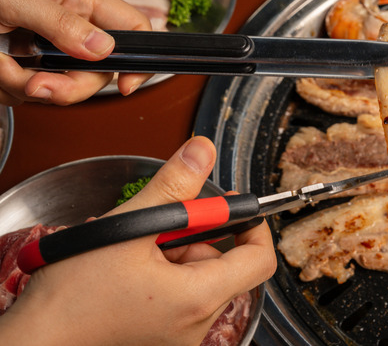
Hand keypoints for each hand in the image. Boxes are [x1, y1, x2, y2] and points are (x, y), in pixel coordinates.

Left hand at [0, 0, 154, 105]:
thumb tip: (105, 49)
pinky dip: (7, 88)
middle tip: (38, 85)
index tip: (125, 85)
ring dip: (26, 86)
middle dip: (67, 86)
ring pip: (60, 89)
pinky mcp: (23, 68)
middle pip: (97, 73)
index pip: (133, 28)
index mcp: (79, 0)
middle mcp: (69, 27)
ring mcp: (47, 50)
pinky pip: (28, 94)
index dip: (138, 58)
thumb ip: (61, 22)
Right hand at [0, 136, 276, 345]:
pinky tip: (131, 271)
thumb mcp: (127, 228)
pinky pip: (181, 298)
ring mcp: (180, 336)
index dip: (253, 225)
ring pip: (199, 279)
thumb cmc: (72, 297)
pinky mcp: (163, 339)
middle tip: (158, 227)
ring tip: (134, 252)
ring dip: (175, 255)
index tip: (231, 206)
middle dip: (197, 237)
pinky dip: (164, 276)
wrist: (36, 340)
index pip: (259, 259)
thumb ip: (172, 186)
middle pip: (225, 266)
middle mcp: (197, 323)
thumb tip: (202, 152)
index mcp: (199, 298)